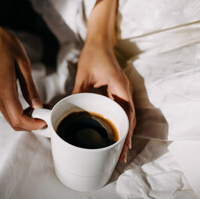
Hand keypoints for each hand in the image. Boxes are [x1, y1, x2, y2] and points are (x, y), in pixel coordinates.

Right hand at [0, 23, 45, 130]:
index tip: (45, 120)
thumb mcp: (23, 64)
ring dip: (25, 118)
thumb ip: (30, 88)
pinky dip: (19, 111)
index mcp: (4, 89)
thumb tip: (38, 105)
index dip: (33, 124)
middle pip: (13, 122)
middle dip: (31, 124)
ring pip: (10, 117)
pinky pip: (6, 109)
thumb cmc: (4, 45)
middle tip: (45, 114)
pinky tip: (29, 103)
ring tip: (40, 107)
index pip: (18, 118)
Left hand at [72, 42, 135, 162]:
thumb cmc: (92, 56)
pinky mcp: (119, 92)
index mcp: (119, 87)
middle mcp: (125, 90)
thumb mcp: (83, 76)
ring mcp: (124, 91)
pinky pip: (122, 110)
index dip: (125, 131)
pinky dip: (120, 123)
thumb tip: (69, 110)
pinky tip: (116, 133)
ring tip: (120, 150)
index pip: (126, 114)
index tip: (123, 147)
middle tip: (121, 156)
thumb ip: (78, 93)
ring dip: (125, 132)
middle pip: (130, 119)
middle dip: (126, 138)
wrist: (100, 42)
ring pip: (128, 116)